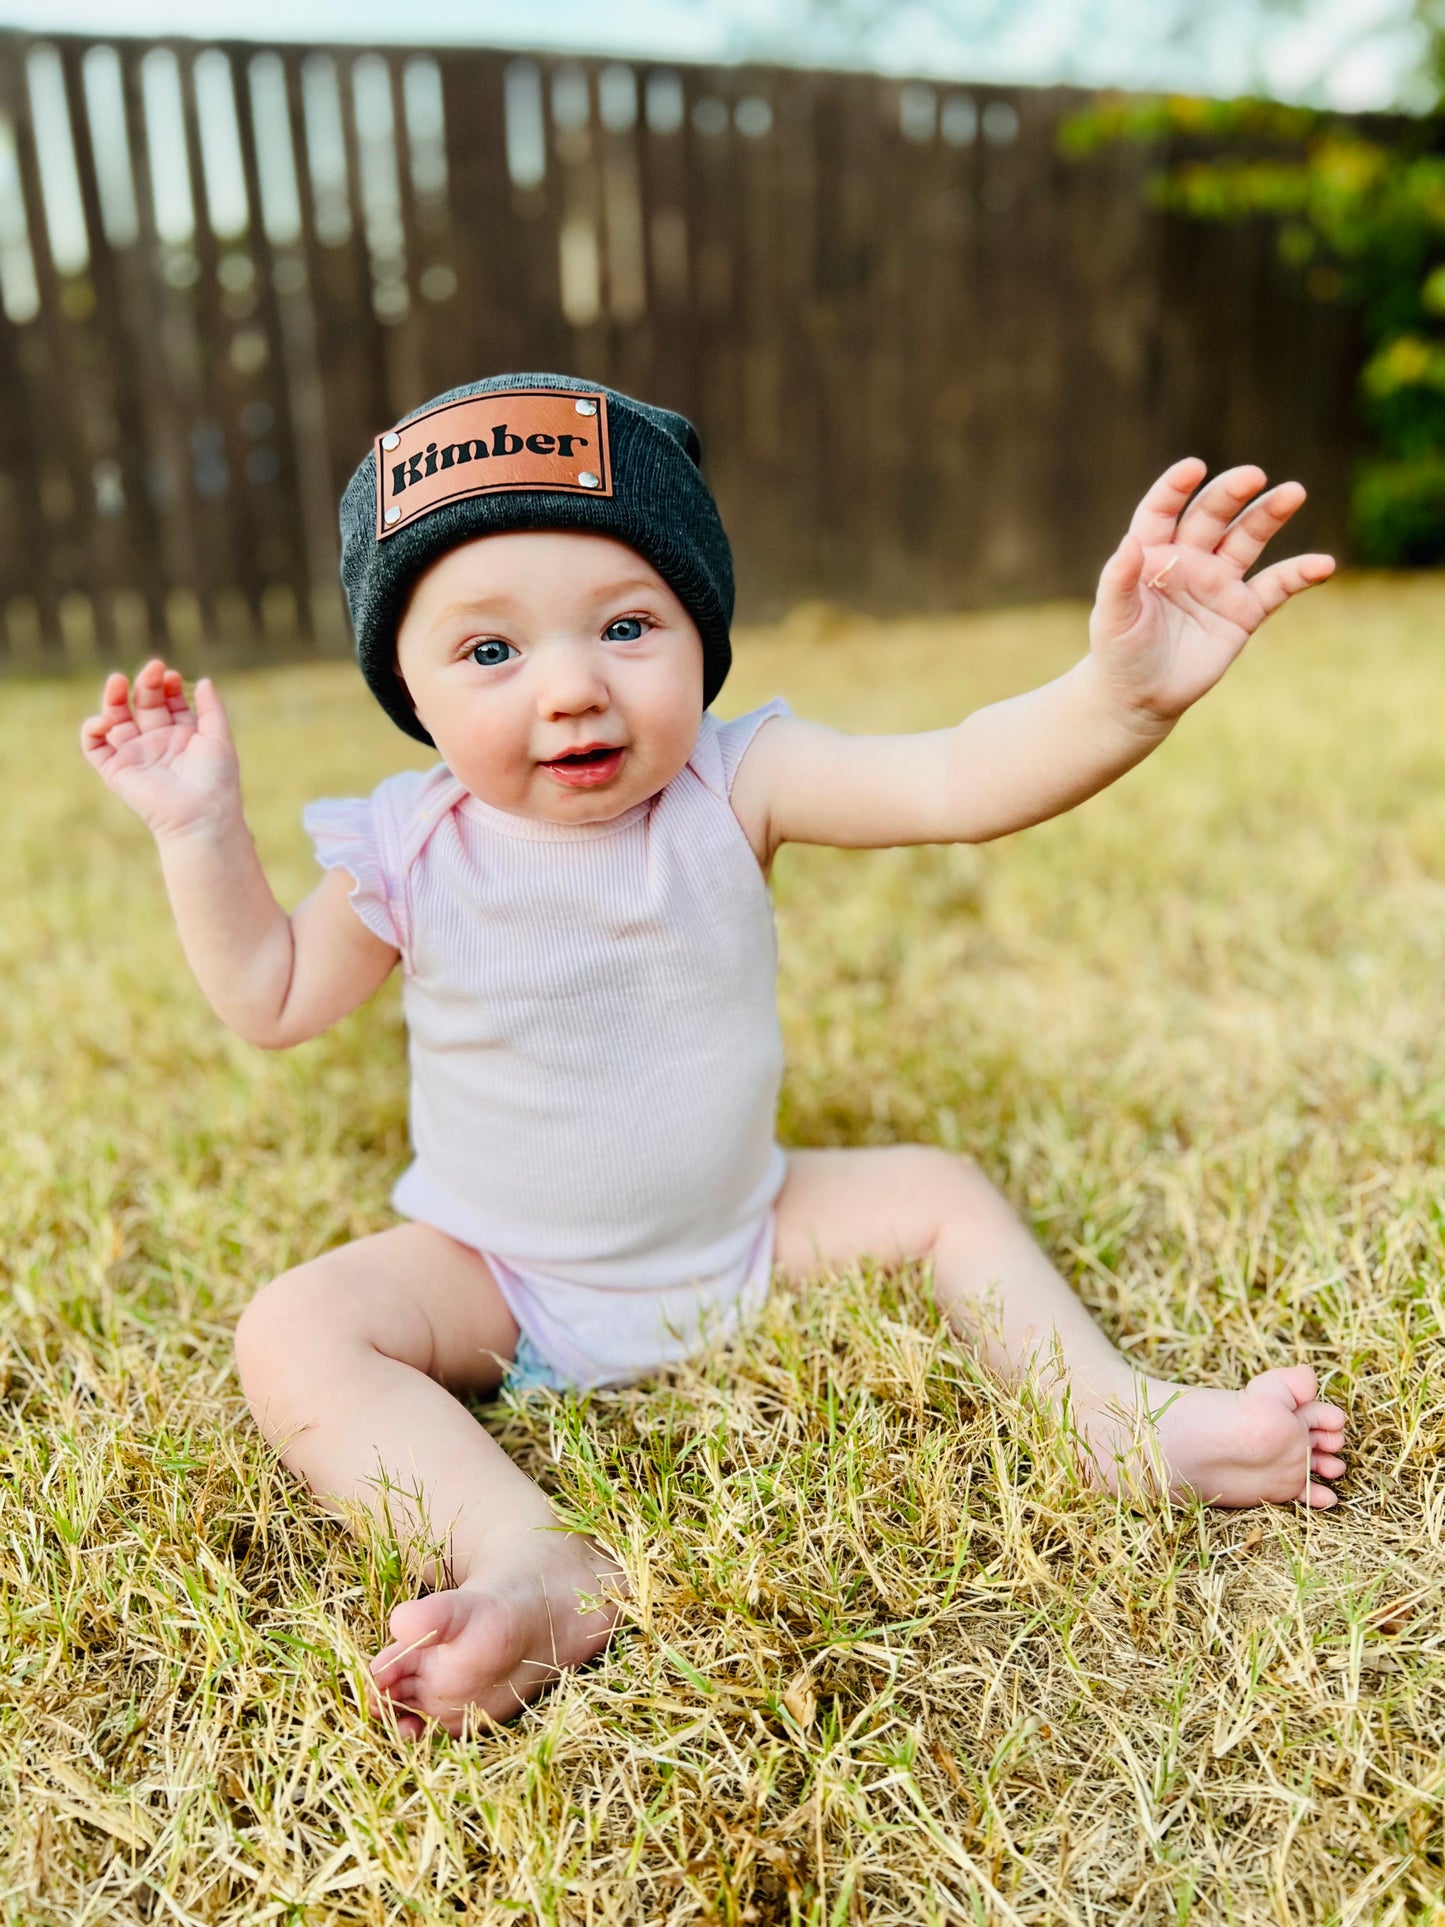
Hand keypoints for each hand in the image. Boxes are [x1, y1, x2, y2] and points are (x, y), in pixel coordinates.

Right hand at [80, 658, 240, 838]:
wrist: (201, 815)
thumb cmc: (215, 780)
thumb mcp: (218, 737)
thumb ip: (211, 708)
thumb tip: (204, 681)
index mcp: (183, 736)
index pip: (170, 702)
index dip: (168, 686)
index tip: (173, 676)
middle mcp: (157, 743)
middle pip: (144, 705)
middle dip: (147, 684)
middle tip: (154, 668)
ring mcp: (135, 755)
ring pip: (116, 719)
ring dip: (114, 698)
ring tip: (118, 679)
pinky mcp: (115, 771)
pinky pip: (94, 746)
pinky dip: (93, 729)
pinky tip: (106, 719)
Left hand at [1088, 459, 1335, 728]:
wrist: (1140, 697)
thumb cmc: (1119, 652)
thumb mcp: (1113, 618)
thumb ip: (1118, 580)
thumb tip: (1129, 543)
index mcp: (1153, 553)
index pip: (1164, 511)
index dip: (1175, 488)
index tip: (1194, 468)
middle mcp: (1189, 559)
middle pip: (1212, 516)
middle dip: (1231, 494)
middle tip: (1252, 476)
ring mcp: (1218, 583)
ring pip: (1247, 539)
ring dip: (1270, 514)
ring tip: (1294, 493)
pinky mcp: (1243, 611)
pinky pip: (1276, 587)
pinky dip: (1300, 574)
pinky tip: (1323, 565)